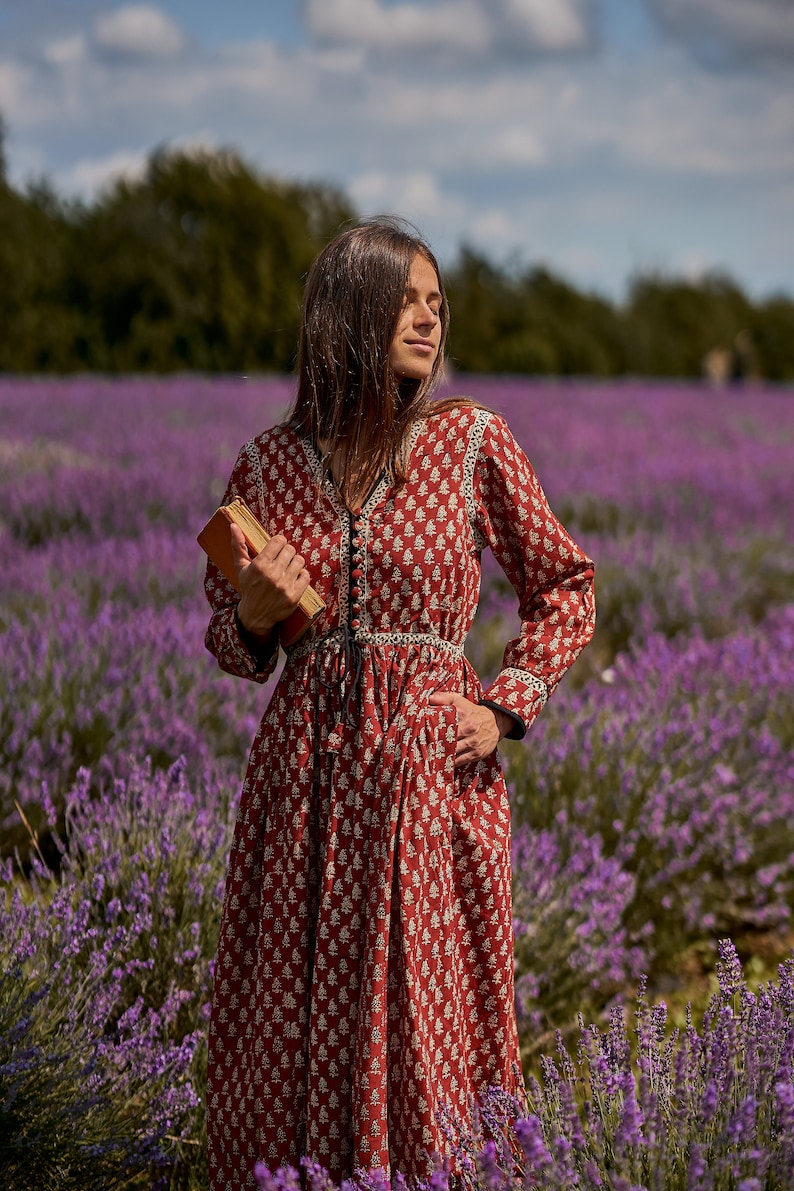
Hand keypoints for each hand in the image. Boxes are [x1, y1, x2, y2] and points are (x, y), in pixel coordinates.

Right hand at [231, 524, 310, 640]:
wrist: (255, 615)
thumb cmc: (248, 587)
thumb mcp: (240, 567)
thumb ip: (238, 545)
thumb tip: (234, 525)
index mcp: (259, 565)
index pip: (279, 541)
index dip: (279, 543)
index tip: (277, 548)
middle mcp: (272, 574)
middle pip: (290, 550)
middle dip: (286, 553)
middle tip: (282, 559)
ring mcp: (284, 586)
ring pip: (299, 561)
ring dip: (295, 563)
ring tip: (288, 568)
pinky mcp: (294, 596)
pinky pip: (306, 576)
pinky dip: (301, 575)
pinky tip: (293, 578)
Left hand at [427, 691, 511, 766]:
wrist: (494, 722)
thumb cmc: (471, 711)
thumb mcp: (459, 700)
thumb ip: (444, 698)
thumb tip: (429, 699)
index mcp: (464, 714)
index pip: (445, 722)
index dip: (433, 728)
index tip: (422, 733)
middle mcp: (470, 728)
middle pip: (449, 738)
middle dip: (436, 744)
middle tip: (423, 748)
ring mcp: (474, 742)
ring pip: (454, 751)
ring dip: (443, 754)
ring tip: (431, 757)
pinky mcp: (477, 753)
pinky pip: (461, 760)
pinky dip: (451, 763)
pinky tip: (443, 763)